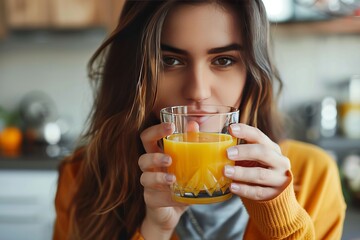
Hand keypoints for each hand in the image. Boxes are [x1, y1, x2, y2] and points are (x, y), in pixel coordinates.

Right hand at [138, 122, 187, 238]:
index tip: (171, 126)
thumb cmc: (181, 182)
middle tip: (169, 157)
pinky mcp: (150, 200)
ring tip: (172, 178)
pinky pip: (154, 197)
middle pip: (142, 157)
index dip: (156, 130)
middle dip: (154, 157)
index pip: (148, 138)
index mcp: (157, 154)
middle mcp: (149, 168)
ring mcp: (148, 185)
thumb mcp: (188, 164)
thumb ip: (191, 145)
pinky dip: (166, 197)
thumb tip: (194, 124)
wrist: (173, 211)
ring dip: (158, 177)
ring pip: (144, 177)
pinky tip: (176, 196)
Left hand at [224, 123, 290, 200]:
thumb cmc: (258, 170)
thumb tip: (216, 144)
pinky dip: (244, 189)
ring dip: (242, 172)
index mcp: (272, 148)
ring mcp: (279, 179)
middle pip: (263, 153)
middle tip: (227, 153)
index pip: (259, 136)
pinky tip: (232, 186)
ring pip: (260, 174)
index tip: (231, 129)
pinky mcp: (274, 195)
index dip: (245, 131)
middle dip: (245, 151)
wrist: (275, 195)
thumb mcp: (253, 158)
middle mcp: (279, 162)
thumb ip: (240, 151)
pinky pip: (258, 192)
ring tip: (226, 171)